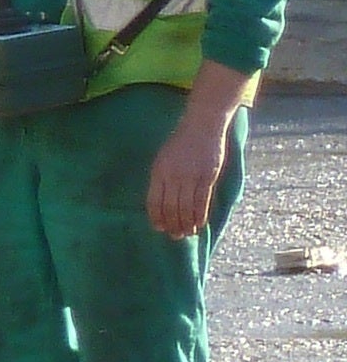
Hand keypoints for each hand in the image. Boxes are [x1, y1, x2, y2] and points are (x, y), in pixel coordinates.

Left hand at [148, 104, 229, 239]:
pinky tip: (200, 224)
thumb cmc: (181, 141)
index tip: (159, 228)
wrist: (201, 125)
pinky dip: (200, 215)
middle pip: (170, 207)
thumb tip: (162, 199)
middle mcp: (172, 176)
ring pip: (186, 207)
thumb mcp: (164, 158)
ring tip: (187, 234)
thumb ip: (162, 177)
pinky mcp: (207, 176)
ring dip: (186, 224)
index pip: (154, 201)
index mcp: (158, 172)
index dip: (156, 217)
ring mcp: (190, 177)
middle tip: (175, 236)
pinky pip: (202, 201)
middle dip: (172, 225)